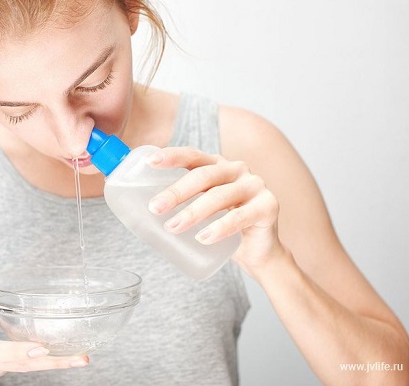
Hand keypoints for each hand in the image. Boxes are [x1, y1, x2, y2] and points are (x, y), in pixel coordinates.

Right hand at [0, 256, 88, 378]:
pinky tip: (70, 357)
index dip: (19, 352)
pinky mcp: (5, 368)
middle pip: (21, 365)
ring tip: (81, 359)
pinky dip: (49, 363)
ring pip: (28, 369)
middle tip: (78, 357)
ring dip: (56, 365)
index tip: (41, 349)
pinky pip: (28, 367)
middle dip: (51, 362)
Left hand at [147, 147, 283, 273]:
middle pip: (203, 176)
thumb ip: (182, 201)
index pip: (193, 156)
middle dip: (176, 192)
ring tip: (172, 227)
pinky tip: (203, 238)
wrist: (259, 252)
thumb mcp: (201, 208)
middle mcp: (237, 170)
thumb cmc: (223, 228)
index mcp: (218, 166)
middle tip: (155, 208)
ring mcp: (255, 186)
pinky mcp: (268, 206)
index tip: (149, 161)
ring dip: (193, 212)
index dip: (172, 156)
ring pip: (219, 196)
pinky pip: (240, 216)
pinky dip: (219, 227)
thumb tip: (140, 206)